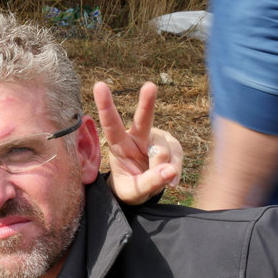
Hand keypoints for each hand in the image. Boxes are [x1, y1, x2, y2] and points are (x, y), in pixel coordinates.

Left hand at [94, 81, 182, 204]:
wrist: (143, 190)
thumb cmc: (131, 188)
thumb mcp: (134, 192)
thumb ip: (149, 182)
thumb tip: (170, 171)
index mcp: (118, 145)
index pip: (111, 125)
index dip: (105, 106)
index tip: (100, 86)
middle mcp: (137, 136)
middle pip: (143, 119)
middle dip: (146, 102)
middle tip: (150, 86)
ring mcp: (155, 138)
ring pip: (164, 150)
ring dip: (164, 169)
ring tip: (159, 181)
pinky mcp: (171, 144)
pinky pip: (177, 156)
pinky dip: (176, 171)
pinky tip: (171, 181)